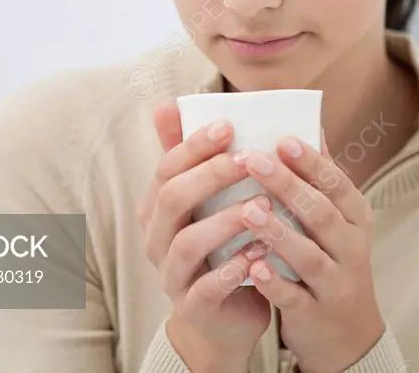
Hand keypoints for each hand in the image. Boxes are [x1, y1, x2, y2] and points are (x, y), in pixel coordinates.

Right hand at [136, 100, 273, 368]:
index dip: (194, 146)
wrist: (228, 317)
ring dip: (225, 220)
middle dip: (211, 175)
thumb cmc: (222, 246)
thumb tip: (171, 102)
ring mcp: (172, 275)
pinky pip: (207, 288)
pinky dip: (233, 268)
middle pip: (171, 199)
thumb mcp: (209, 201)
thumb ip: (195, 157)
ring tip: (261, 204)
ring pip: (187, 243)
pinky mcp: (193, 307)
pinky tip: (260, 252)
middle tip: (251, 160)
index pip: (166, 168)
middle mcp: (157, 239)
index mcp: (159, 208)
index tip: (229, 126)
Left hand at [236, 131, 385, 372]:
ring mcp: (335, 282)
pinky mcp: (315, 313)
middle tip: (254, 160)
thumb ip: (321, 179)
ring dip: (279, 232)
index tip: (282, 139)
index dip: (311, 162)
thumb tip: (311, 125)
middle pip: (322, 213)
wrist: (347, 334)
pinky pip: (295, 297)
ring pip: (309, 255)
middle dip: (289, 186)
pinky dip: (276, 283)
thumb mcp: (336, 220)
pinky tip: (253, 267)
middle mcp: (350, 247)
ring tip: (249, 209)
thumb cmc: (331, 261)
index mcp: (354, 217)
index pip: (336, 183)